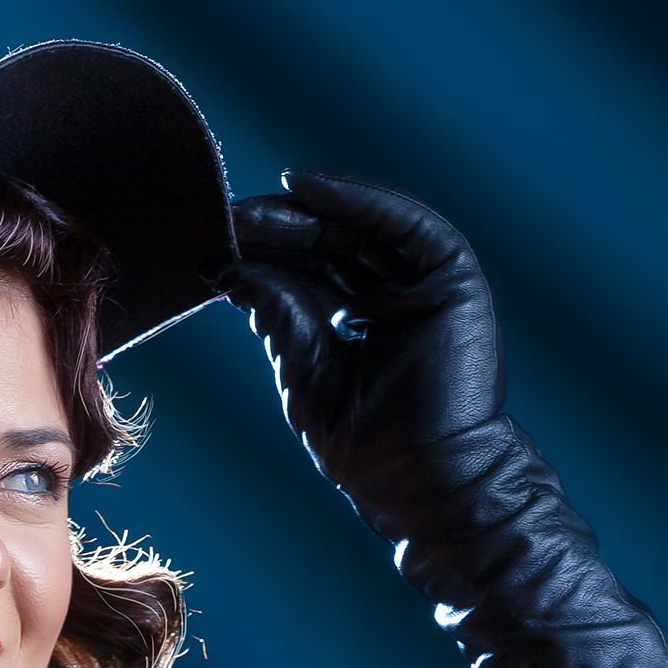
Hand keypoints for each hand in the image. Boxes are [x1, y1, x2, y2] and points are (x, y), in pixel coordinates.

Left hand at [219, 169, 506, 540]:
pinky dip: (354, 198)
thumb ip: (274, 313)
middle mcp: (394, 295)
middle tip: (226, 217)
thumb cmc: (364, 447)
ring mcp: (425, 284)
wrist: (416, 480)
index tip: (216, 240)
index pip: (311, 270)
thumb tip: (226, 268)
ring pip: (361, 225)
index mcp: (362, 320)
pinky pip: (401, 221)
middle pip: (332, 242)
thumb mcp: (303, 368)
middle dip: (278, 226)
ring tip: (253, 207)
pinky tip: (301, 187)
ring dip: (305, 210)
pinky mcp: (451, 277)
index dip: (265, 252)